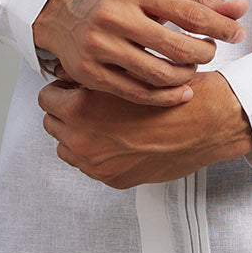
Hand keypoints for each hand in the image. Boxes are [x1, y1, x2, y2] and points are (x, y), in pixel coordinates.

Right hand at [33, 0, 247, 107]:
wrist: (65, 13)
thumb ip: (200, 0)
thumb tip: (240, 8)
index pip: (191, 14)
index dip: (222, 27)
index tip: (237, 33)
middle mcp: (114, 15)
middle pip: (178, 48)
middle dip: (204, 54)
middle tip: (209, 52)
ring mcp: (100, 45)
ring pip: (159, 74)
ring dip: (186, 76)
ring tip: (191, 67)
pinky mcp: (90, 72)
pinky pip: (138, 92)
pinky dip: (166, 97)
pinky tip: (180, 91)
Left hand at [38, 68, 251, 188]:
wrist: (205, 122)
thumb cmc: (170, 94)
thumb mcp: (126, 72)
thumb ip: (94, 75)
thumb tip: (72, 76)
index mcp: (81, 110)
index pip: (46, 98)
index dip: (63, 89)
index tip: (75, 87)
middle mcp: (84, 141)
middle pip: (52, 123)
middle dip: (67, 112)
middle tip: (89, 103)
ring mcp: (97, 165)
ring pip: (67, 148)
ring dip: (78, 134)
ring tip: (104, 122)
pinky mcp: (114, 180)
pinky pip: (90, 167)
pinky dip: (98, 154)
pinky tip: (119, 139)